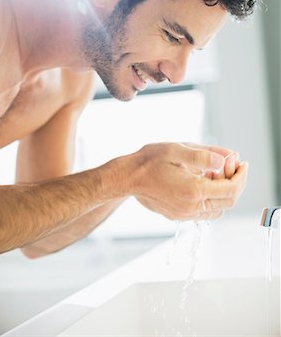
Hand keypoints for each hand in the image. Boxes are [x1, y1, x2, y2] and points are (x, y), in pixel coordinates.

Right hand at [116, 143, 247, 221]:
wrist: (127, 178)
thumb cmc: (149, 161)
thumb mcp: (177, 151)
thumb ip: (203, 156)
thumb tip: (226, 160)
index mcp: (194, 191)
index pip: (231, 189)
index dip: (241, 175)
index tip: (242, 163)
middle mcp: (191, 207)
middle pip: (228, 201)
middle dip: (235, 182)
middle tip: (231, 165)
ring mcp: (184, 215)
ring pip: (218, 209)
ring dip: (223, 191)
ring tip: (214, 172)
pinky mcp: (178, 216)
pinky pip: (205, 211)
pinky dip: (212, 198)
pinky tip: (203, 181)